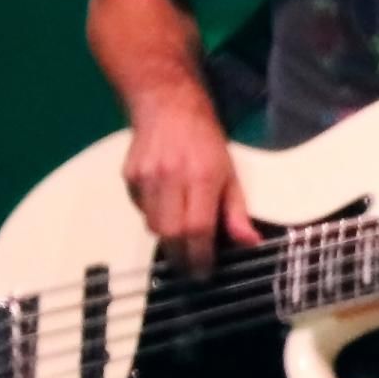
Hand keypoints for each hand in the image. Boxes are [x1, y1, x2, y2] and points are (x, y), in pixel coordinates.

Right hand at [122, 99, 261, 276]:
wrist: (167, 105)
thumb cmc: (206, 140)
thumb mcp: (231, 172)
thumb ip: (237, 211)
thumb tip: (250, 243)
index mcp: (200, 176)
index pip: (197, 228)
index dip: (200, 256)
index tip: (204, 273)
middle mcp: (169, 178)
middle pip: (170, 233)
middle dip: (181, 256)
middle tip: (192, 267)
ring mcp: (145, 178)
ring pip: (152, 226)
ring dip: (168, 239)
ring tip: (182, 239)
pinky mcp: (128, 177)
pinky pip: (140, 211)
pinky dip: (154, 218)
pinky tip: (167, 209)